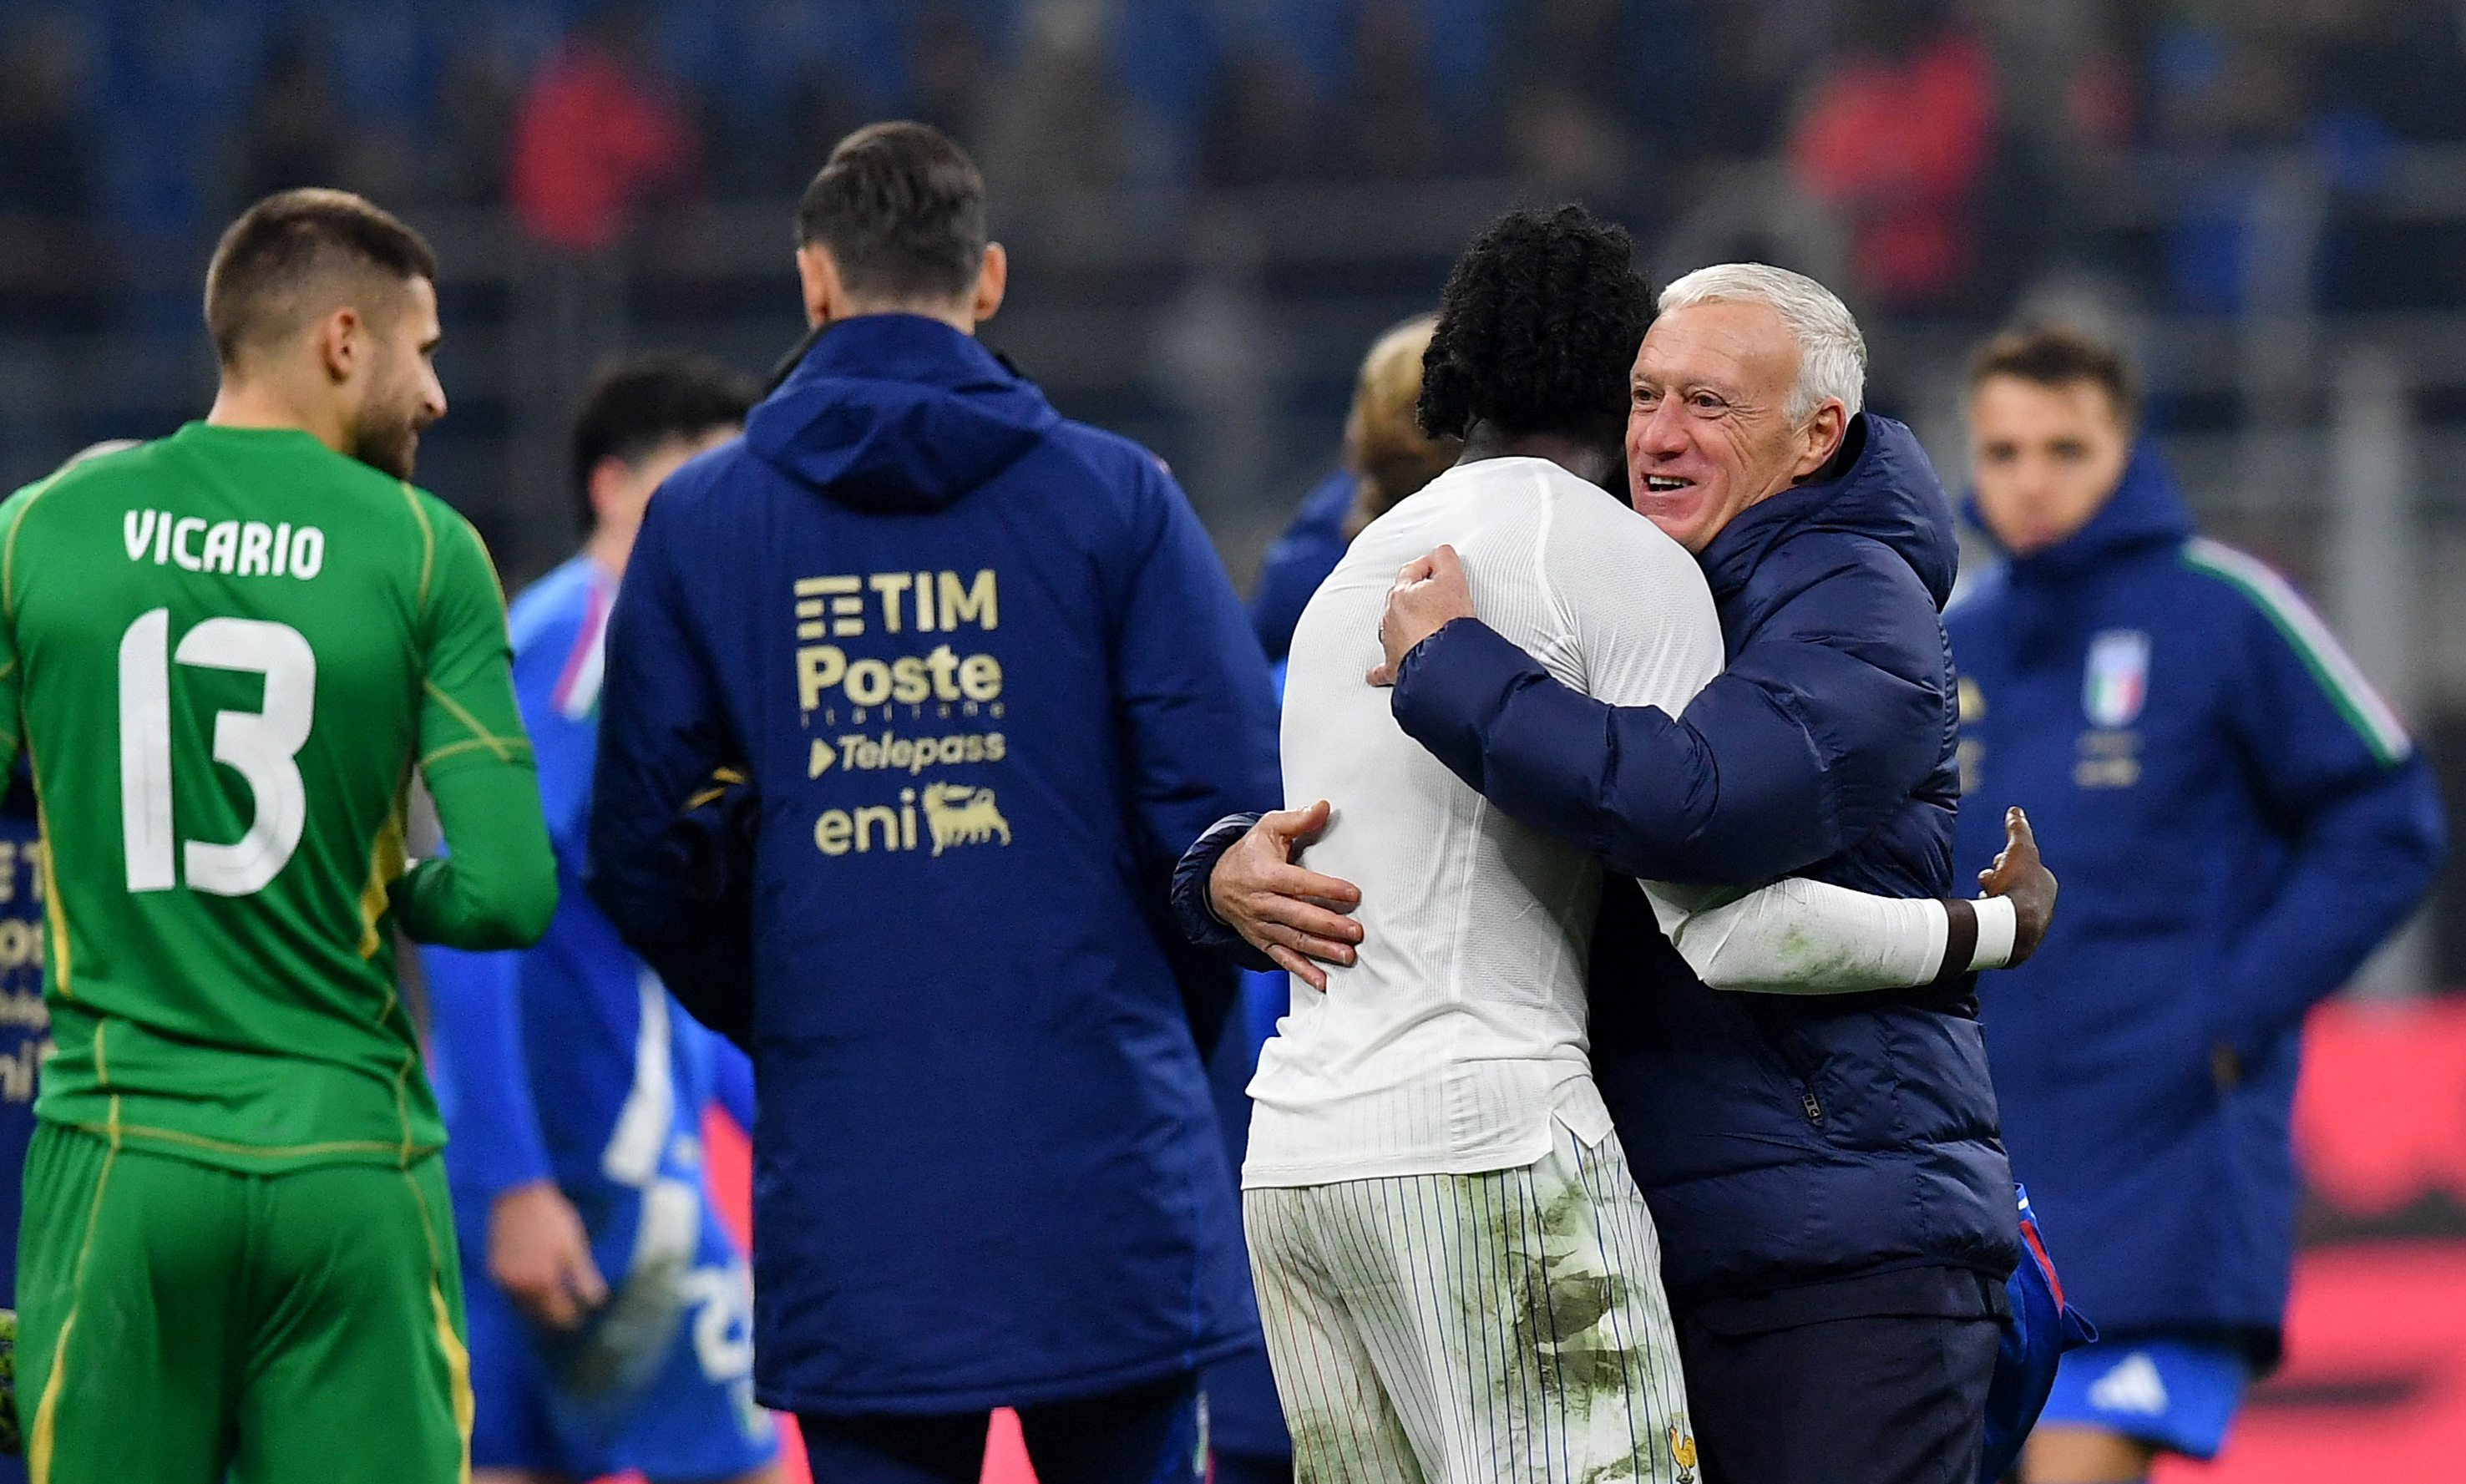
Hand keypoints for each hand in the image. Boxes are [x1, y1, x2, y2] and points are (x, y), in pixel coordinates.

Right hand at [488, 1180, 606, 1330]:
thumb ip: (584, 1277)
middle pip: (537, 1313)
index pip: (557, 1312)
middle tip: (565, 1319)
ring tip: (549, 1308)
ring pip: (520, 1306)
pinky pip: (509, 1292)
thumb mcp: (574, 1246)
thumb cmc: (551, 1219)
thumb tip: (596, 1302)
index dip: (569, 1319)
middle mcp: (520, 1285)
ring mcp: (503, 1279)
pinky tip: (532, 1291)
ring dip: (535, 1309)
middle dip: (551, 1317)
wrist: (517, 1196)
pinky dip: (521, 1296)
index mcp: (543, 1281)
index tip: (577, 1321)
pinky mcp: (493, 1270)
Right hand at [1207, 800, 1363, 989]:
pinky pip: (1282, 958)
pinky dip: (1302, 971)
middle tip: (1356, 932)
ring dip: (1321, 950)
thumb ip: (1297, 819)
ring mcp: (1261, 926)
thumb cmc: (1250, 853)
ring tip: (1347, 956)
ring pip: (1293, 940)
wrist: (1216, 883)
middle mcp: (1261, 903)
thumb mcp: (1269, 828)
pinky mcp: (1261, 941)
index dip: (1326, 889)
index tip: (1354, 894)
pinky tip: (1323, 982)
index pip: (1299, 884)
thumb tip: (1325, 807)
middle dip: (1328, 926)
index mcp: (1265, 874)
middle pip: (1298, 917)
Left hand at [1368, 544, 1474, 685]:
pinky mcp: (1394, 668)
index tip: (1441, 570)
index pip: (1412, 570)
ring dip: (1405, 625)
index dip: (1429, 567)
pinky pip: (1382, 668)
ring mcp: (1390, 643)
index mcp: (1401, 593)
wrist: (1442, 663)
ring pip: (1393, 628)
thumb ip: (1444, 559)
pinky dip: (1381, 669)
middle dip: (1417, 596)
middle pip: (1402, 599)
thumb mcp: (1453, 580)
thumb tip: (1439, 551)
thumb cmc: (1448, 623)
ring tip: (1426, 628)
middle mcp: (1390, 617)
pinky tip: (1377, 673)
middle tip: (1439, 599)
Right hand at [1977, 807, 2056, 965]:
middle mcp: (2043, 907)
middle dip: (1996, 880)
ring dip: (1991, 900)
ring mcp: (2030, 927)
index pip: (2022, 868)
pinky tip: (1983, 919)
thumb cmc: (2019, 885)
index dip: (2005, 861)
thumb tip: (2016, 810)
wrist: (2015, 926)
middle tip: (1987, 881)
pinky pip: (1999, 926)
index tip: (1996, 863)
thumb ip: (2018, 829)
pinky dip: (1989, 919)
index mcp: (2046, 886)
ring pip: (2003, 907)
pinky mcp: (2016, 945)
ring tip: (1983, 900)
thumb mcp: (2018, 849)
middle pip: (2012, 887)